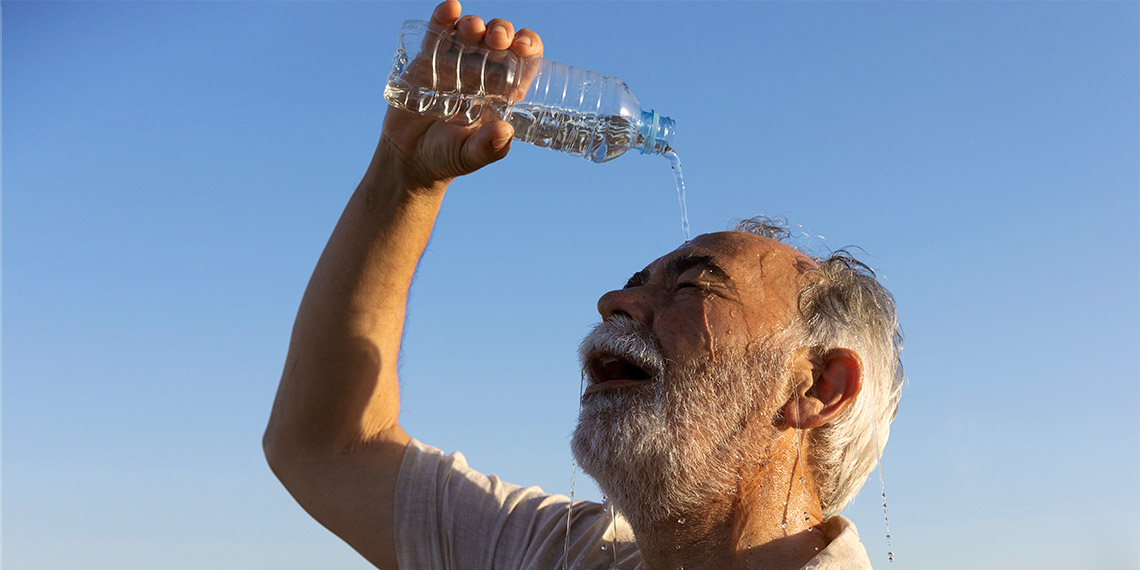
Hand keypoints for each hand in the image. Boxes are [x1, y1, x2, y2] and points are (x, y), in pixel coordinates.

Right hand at [380, 0, 543, 189]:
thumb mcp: (470, 157)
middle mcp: (482, 73)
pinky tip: (451, 9)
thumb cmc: (447, 159)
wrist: (408, 158)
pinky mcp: (427, 60)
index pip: (523, 61)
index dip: (528, 46)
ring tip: (471, 29)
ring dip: (475, 24)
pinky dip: (445, 16)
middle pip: (500, 41)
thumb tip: (504, 130)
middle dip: (503, 31)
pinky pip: (438, 32)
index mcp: (502, 92)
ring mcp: (455, 63)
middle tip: (496, 38)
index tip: (522, 46)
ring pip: (472, 32)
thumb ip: (488, 148)